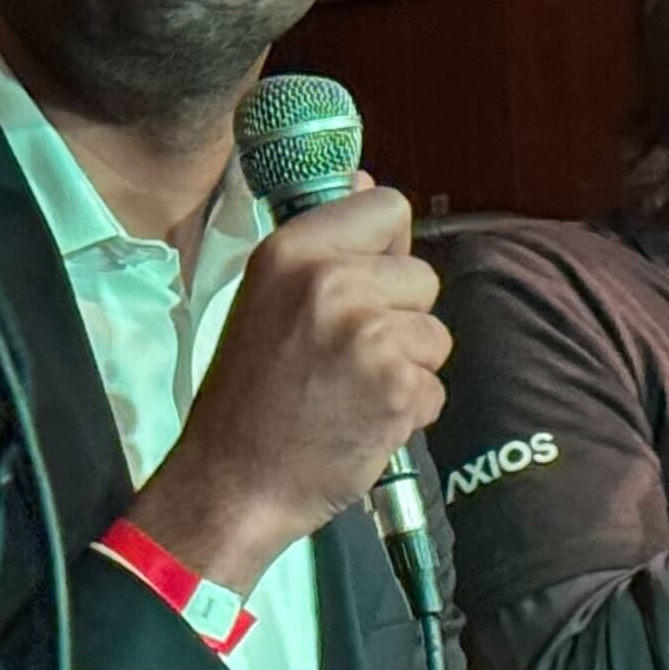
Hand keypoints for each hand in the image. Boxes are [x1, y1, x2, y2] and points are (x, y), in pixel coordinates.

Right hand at [126, 187, 446, 592]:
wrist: (233, 484)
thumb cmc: (248, 395)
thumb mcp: (265, 297)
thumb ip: (322, 244)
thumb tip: (367, 185)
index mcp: (293, 250)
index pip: (388, 206)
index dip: (385, 248)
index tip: (363, 282)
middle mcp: (332, 281)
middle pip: (422, 276)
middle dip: (399, 317)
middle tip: (346, 354)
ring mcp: (369, 334)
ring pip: (435, 335)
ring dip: (407, 367)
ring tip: (351, 390)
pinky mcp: (397, 387)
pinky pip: (434, 388)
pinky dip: (407, 412)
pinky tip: (361, 422)